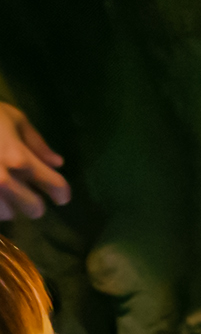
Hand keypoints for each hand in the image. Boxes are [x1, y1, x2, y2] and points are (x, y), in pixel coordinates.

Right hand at [0, 101, 67, 219]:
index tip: (61, 197)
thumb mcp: (14, 119)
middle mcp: (2, 180)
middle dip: (35, 204)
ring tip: (2, 195)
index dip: (62, 193)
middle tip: (29, 198)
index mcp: (19, 159)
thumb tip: (57, 163)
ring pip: (7, 215)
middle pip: (34, 209)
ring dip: (8, 208)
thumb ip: (37, 144)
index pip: (56, 186)